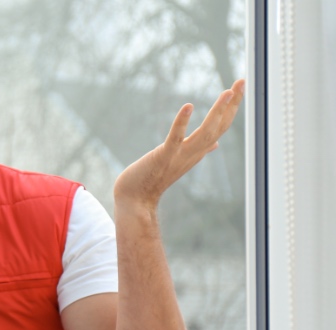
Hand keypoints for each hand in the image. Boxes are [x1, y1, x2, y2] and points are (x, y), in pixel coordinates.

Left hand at [114, 79, 244, 209]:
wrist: (135, 199)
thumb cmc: (154, 178)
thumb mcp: (181, 160)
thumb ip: (199, 150)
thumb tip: (215, 144)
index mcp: (197, 151)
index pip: (221, 127)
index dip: (232, 108)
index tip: (240, 86)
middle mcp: (193, 154)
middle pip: (219, 128)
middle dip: (232, 105)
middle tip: (242, 82)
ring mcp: (179, 156)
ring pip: (205, 133)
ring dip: (217, 112)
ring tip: (228, 92)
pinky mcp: (162, 157)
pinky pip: (174, 139)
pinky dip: (181, 123)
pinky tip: (188, 106)